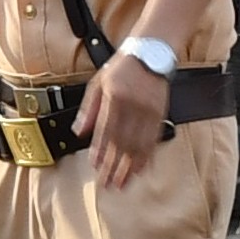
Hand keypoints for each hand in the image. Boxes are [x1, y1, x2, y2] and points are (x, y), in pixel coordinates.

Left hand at [76, 52, 170, 190]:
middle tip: (108, 185)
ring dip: (129, 167)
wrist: (151, 53)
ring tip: (123, 183)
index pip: (105, 130)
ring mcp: (148, 110)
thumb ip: (88, 109)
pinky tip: (140, 169)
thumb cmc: (122, 67)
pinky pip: (153, 140)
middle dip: (114, 166)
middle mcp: (132, 105)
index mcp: (114, 97)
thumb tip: (79, 132)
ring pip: (138, 145)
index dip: (100, 151)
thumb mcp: (98, 83)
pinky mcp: (160, 113)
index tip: (96, 167)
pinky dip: (146, 157)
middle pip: (122, 142)